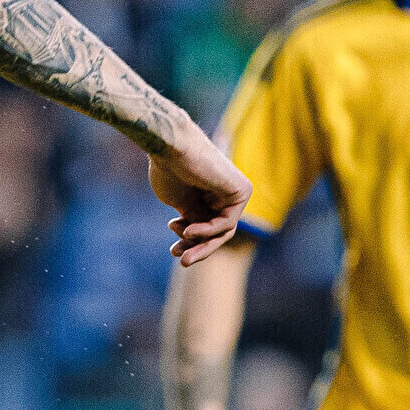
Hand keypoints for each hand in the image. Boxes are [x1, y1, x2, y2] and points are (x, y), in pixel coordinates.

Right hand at [149, 119, 253, 266]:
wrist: (170, 147)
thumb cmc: (167, 170)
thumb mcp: (178, 203)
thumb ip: (192, 218)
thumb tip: (201, 235)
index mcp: (206, 196)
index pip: (205, 228)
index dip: (189, 242)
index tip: (173, 250)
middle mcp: (223, 194)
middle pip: (216, 232)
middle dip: (198, 248)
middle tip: (183, 262)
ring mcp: (235, 192)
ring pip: (223, 231)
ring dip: (202, 244)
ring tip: (182, 253)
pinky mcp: (242, 191)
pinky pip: (228, 222)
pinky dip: (208, 230)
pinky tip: (189, 230)